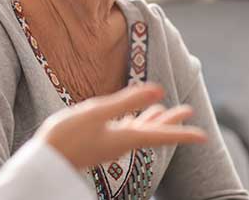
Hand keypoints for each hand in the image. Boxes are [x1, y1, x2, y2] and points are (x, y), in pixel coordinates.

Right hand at [36, 83, 206, 169]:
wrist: (45, 160)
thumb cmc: (67, 136)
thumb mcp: (96, 113)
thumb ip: (126, 101)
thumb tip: (158, 90)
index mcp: (125, 137)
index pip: (160, 135)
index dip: (182, 133)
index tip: (203, 136)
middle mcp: (121, 143)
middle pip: (153, 131)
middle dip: (171, 121)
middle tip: (188, 110)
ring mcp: (110, 144)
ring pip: (139, 131)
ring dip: (154, 119)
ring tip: (164, 109)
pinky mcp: (99, 142)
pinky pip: (124, 131)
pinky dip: (134, 122)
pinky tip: (131, 118)